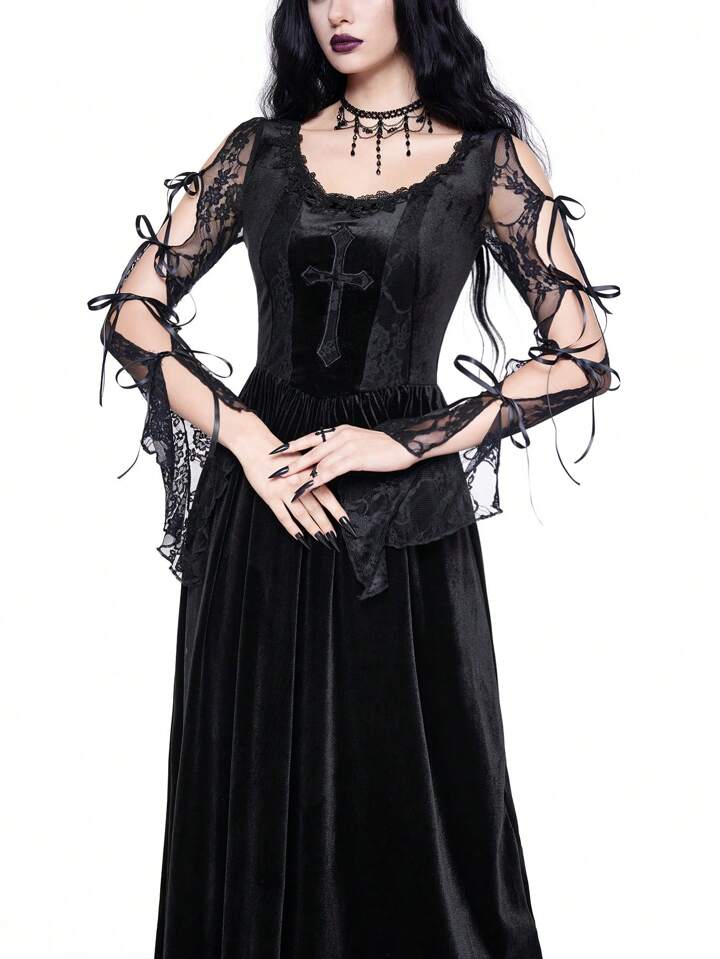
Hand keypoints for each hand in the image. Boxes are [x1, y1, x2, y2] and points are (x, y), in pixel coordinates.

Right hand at [225, 412, 356, 549]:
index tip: (347, 524)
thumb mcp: (301, 459)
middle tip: (336, 539)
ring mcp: (283, 491)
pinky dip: (291, 528)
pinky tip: (299, 537)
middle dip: (327, 524)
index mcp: (308, 474)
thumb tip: (328, 484)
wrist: (256, 445)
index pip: (327, 496)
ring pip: (301, 514)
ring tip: (321, 540)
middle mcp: (298, 484)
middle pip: (316, 508)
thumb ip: (314, 473)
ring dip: (312, 528)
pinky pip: (282, 516)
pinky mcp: (269, 496)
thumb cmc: (280, 453)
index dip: (337, 511)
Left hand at [270, 423, 417, 505]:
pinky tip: (305, 488)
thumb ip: (343, 448)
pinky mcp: (355, 458)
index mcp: (340, 430)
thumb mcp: (359, 443)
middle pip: (309, 450)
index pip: (311, 437)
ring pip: (317, 461)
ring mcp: (347, 446)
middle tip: (273, 470)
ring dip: (299, 473)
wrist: (406, 444)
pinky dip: (315, 480)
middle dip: (290, 461)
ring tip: (284, 483)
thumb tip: (329, 458)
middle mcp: (340, 435)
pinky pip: (330, 471)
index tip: (276, 451)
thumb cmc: (384, 447)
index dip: (293, 444)